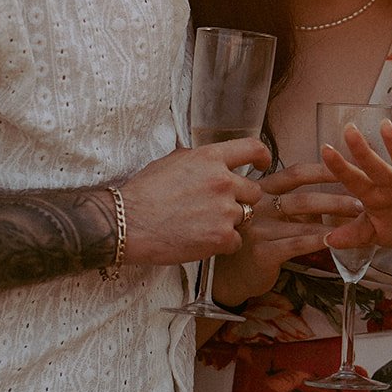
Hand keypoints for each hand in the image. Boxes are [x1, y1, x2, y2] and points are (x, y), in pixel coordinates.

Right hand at [121, 138, 268, 266]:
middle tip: (219, 208)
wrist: (128, 223)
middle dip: (241, 200)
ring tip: (203, 225)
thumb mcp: (170, 162)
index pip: (253, 148)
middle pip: (253, 191)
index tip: (263, 164)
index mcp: (210, 158)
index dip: (263, 157)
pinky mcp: (221, 237)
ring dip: (230, 222)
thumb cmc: (143, 193)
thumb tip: (207, 159)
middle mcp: (222, 181)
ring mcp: (225, 210)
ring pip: (245, 217)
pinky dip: (223, 244)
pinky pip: (236, 241)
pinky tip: (201, 241)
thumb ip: (196, 159)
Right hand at [211, 162, 361, 304]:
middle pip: (303, 197)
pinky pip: (298, 244)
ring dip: (335, 220)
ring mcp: (258, 228)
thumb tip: (329, 195)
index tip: (348, 166)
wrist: (228, 275)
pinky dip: (320, 241)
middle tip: (363, 200)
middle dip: (336, 198)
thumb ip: (291, 203)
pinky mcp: (262, 251)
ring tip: (359, 221)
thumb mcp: (267, 214)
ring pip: (304, 221)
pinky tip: (337, 241)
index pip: (295, 173)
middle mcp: (258, 205)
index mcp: (260, 190)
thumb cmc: (253, 240)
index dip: (323, 169)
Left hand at [319, 121, 391, 252]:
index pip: (355, 181)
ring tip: (386, 128)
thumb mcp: (378, 234)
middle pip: (376, 168)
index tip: (325, 150)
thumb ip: (355, 235)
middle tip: (349, 130)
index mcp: (376, 196)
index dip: (340, 168)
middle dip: (363, 152)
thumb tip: (328, 240)